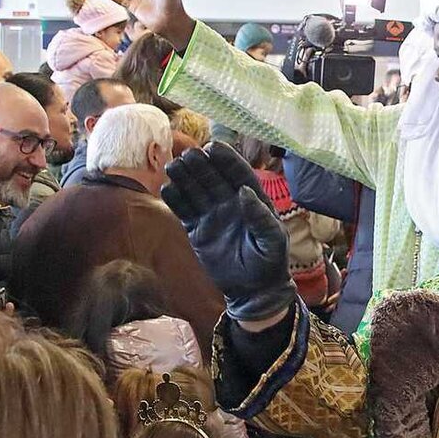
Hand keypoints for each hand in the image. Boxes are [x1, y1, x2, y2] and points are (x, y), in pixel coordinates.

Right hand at [163, 141, 295, 322]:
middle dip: (201, 165)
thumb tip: (244, 191)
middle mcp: (230, 203)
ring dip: (185, 178)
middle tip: (187, 155)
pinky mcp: (198, 230)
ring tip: (172, 166)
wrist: (253, 291)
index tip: (212, 146)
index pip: (238, 174)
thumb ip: (261, 217)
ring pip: (196, 191)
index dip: (226, 159)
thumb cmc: (269, 263)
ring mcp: (213, 215)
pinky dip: (175, 200)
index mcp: (253, 200)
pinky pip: (184, 211)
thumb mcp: (272, 241)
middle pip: (213, 178)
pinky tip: (166, 189)